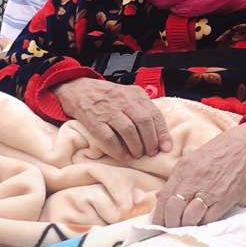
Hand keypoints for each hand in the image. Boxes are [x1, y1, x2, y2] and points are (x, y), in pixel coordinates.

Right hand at [54, 77, 170, 159]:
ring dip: (136, 146)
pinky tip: (124, 156)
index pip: (155, 114)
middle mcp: (123, 100)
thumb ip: (143, 108)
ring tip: (138, 154)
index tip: (166, 147)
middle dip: (150, 141)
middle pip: (143, 122)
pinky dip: (119, 150)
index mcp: (135, 94)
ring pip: (129, 130)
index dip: (162, 133)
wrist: (79, 90)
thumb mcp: (128, 94)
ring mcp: (108, 110)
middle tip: (151, 153)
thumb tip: (159, 133)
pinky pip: (109, 138)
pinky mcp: (94, 121)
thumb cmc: (108, 96)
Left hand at [153, 120, 245, 226]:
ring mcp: (210, 191)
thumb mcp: (192, 159)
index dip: (159, 215)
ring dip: (185, 226)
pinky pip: (208, 219)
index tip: (158, 224)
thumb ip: (176, 178)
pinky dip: (202, 224)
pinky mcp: (225, 199)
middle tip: (171, 229)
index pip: (164, 198)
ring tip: (185, 228)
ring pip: (189, 217)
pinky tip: (201, 223)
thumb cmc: (219, 151)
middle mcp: (194, 181)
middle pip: (173, 210)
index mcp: (183, 169)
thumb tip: (160, 196)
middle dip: (170, 224)